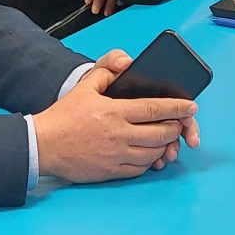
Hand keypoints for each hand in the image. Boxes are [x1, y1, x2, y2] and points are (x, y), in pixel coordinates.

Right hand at [31, 65, 199, 182]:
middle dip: (176, 127)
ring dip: (165, 145)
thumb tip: (128, 63)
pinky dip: (149, 161)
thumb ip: (107, 71)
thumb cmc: (64, 115)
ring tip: (167, 137)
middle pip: (160, 133)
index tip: (191, 106)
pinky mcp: (111, 171)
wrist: (43, 145)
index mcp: (114, 111)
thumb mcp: (85, 86)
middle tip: (180, 123)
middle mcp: (118, 135)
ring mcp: (116, 155)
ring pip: (153, 152)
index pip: (154, 108)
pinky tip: (150, 153)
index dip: (177, 108)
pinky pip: (139, 168)